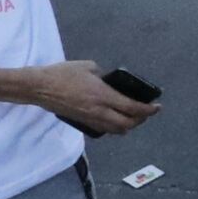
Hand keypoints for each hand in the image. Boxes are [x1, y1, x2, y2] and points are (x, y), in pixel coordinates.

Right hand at [34, 60, 157, 135]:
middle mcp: (99, 111)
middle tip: (146, 112)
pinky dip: (114, 127)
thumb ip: (104, 76)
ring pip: (115, 130)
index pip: (132, 109)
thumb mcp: (89, 67)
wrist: (40, 87)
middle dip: (140, 120)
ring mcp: (89, 119)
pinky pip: (103, 129)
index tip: (157, 107)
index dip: (148, 110)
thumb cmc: (64, 73)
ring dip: (128, 126)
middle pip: (127, 125)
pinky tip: (115, 119)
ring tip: (133, 117)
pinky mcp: (81, 122)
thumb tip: (111, 82)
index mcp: (103, 95)